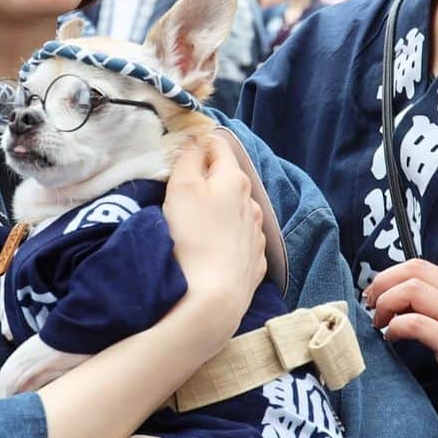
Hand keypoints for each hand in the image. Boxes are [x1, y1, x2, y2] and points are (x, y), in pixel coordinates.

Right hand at [163, 134, 265, 341]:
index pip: (219, 145)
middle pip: (228, 179)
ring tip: (196, 223)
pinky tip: (213, 248)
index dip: (199, 143)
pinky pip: (240, 239)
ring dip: (220, 209)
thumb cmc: (193, 236)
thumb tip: (196, 139)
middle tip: (182, 190)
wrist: (214, 298)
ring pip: (236, 210)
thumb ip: (189, 157)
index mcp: (234, 179)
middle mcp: (251, 203)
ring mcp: (256, 234)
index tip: (181, 152)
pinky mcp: (255, 262)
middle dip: (208, 179)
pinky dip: (227, 237)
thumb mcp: (182, 186)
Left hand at [366, 258, 437, 437]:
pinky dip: (395, 327)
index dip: (389, 275)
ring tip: (380, 324)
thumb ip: (436, 309)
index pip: (420, 265)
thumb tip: (394, 298)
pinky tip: (392, 339)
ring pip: (412, 291)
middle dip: (383, 285)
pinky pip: (416, 324)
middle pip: (413, 272)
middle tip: (371, 307)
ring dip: (386, 304)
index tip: (375, 295)